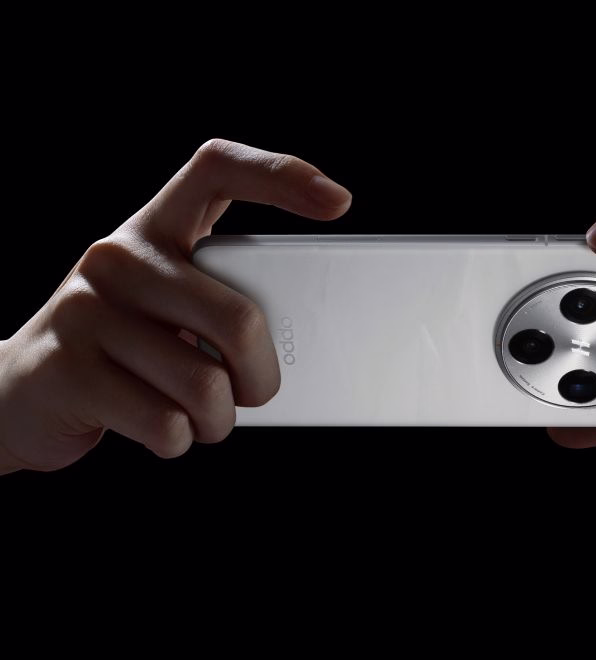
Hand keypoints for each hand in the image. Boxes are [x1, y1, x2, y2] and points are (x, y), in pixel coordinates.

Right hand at [0, 139, 351, 472]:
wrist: (23, 393)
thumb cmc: (125, 349)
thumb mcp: (166, 307)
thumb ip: (219, 302)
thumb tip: (306, 337)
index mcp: (153, 230)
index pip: (217, 169)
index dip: (280, 175)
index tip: (337, 202)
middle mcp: (116, 258)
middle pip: (237, 318)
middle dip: (261, 378)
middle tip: (254, 392)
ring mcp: (85, 311)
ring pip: (203, 384)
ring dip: (217, 420)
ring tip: (200, 416)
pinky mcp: (66, 370)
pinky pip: (164, 423)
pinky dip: (178, 440)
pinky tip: (160, 428)